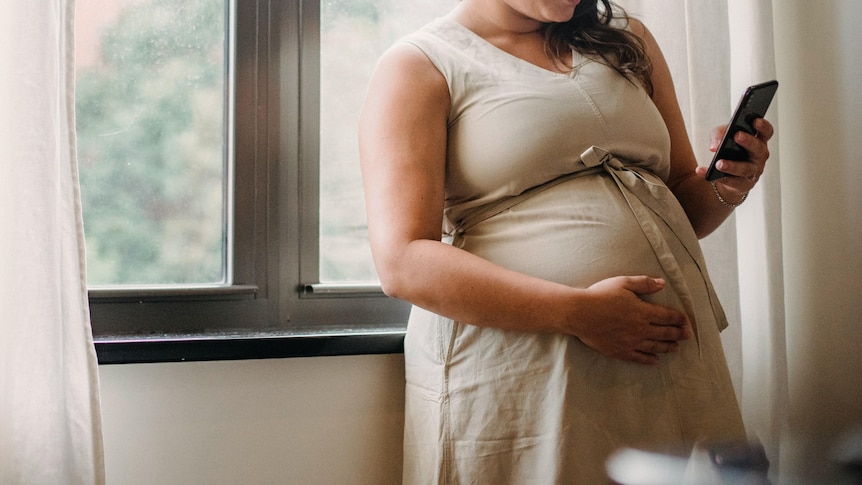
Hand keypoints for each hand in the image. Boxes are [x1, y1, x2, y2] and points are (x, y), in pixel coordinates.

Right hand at [572, 276, 691, 364]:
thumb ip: (644, 283)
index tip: (686, 321)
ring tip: (675, 348)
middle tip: (687, 336)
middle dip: (678, 334)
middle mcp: (641, 329)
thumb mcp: (623, 283)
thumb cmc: (600, 295)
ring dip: (667, 347)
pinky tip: (655, 361)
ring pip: (655, 347)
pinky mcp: (620, 351)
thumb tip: (662, 283)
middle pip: (665, 333)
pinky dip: (649, 359)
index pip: (668, 316)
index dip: (679, 319)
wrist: (580, 313)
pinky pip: (639, 357)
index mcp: (643, 311)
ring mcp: (631, 342)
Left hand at [695, 118, 774, 195]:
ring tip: (718, 163)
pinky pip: (731, 181)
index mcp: (758, 140)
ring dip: (732, 165)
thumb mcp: (722, 136)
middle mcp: (759, 156)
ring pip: (745, 168)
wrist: (726, 174)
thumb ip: (719, 134)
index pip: (766, 132)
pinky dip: (716, 176)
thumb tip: (715, 146)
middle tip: (737, 136)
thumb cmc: (728, 149)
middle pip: (758, 148)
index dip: (763, 126)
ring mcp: (753, 171)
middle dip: (748, 141)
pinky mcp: (743, 184)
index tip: (755, 120)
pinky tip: (702, 171)